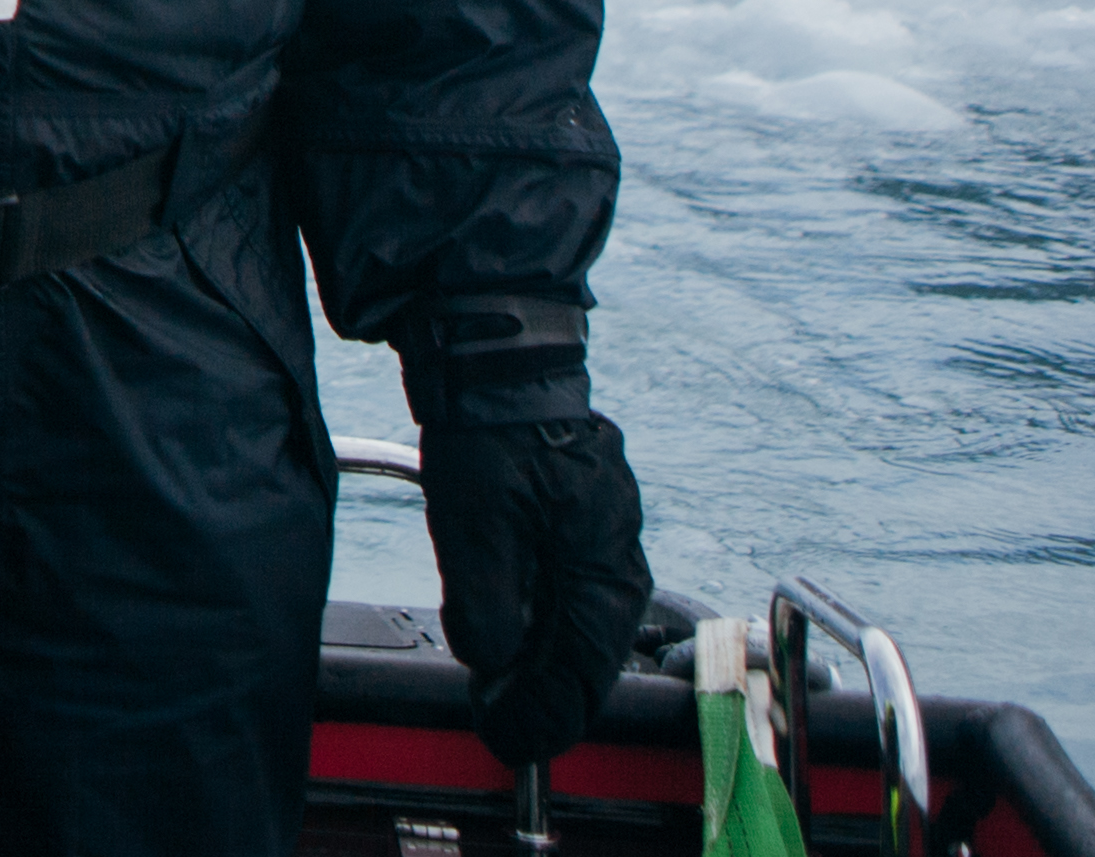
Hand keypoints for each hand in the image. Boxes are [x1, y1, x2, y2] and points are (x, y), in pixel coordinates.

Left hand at [422, 405, 648, 767]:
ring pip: (583, 624)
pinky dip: (546, 621)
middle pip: (591, 654)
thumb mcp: (475, 525)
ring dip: (544, 661)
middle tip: (501, 725)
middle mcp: (619, 556)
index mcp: (604, 564)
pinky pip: (574, 590)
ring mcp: (607, 536)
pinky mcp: (586, 520)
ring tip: (500, 687)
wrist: (499, 357)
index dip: (544, 713)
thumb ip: (488, 604)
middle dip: (547, 696)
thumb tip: (493, 662)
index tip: (508, 739)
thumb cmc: (490, 433)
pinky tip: (513, 630)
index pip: (583, 668)